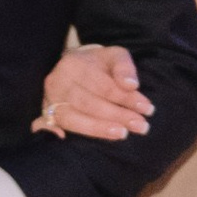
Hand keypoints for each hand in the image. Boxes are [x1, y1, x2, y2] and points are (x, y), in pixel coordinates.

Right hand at [36, 42, 152, 142]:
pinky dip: (74, 133)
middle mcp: (59, 81)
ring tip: (123, 134)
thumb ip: (124, 67)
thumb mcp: (114, 56)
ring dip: (100, 128)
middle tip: (141, 126)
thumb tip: (131, 85)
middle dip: (117, 115)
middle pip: (89, 102)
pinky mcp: (48, 114)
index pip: (104, 85)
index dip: (126, 98)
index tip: (147, 108)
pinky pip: (61, 126)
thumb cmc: (98, 64)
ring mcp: (51, 99)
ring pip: (74, 117)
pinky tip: (91, 140)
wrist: (73, 66)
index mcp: (74, 63)